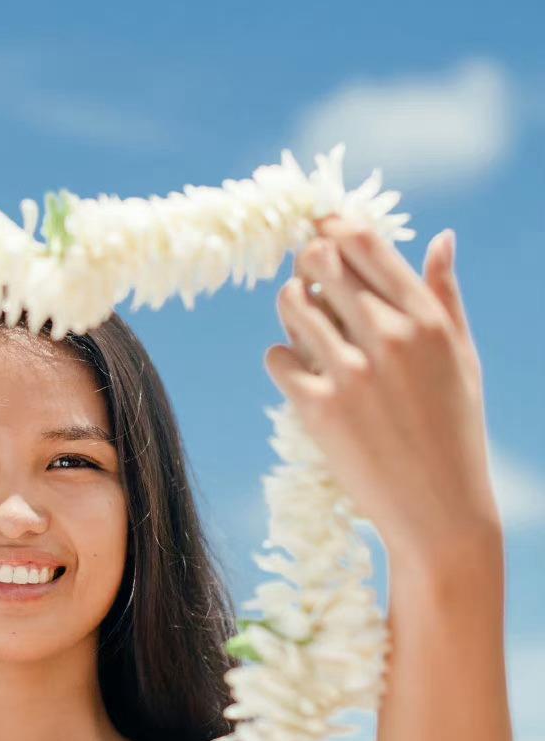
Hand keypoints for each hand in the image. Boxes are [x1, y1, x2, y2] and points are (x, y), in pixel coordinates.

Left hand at [263, 215, 500, 565]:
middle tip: (309, 277)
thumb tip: (440, 237)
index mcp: (428, 320)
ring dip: (290, 304)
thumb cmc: (455, 432)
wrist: (439, 512)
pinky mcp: (320, 409)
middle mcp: (391, 338)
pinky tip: (301, 373)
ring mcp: (353, 373)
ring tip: (302, 319)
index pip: (367, 243)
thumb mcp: (463, 359)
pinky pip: (277, 358)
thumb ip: (446, 295)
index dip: (335, 227)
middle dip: (308, 262)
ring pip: (292, 303)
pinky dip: (282, 360)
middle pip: (323, 262)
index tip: (322, 229)